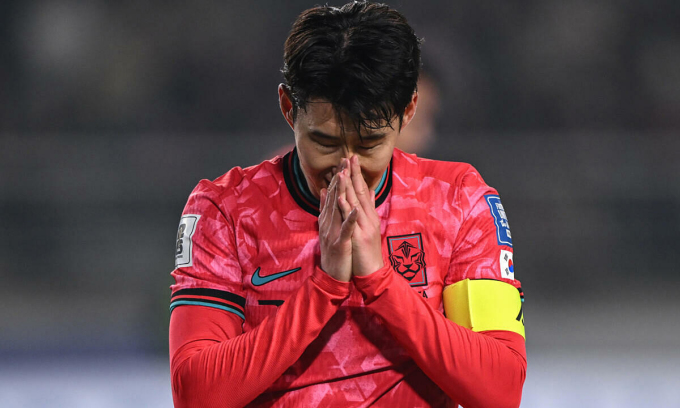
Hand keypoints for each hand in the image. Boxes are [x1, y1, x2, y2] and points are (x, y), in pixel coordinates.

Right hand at [318, 166, 357, 281]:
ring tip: (345, 176)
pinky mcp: (340, 243)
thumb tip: (326, 190)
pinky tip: (355, 208)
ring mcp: (333, 232)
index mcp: (328, 218)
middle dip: (339, 179)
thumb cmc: (335, 251)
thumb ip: (327, 209)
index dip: (338, 178)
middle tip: (343, 161)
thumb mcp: (330, 227)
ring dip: (341, 192)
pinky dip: (350, 218)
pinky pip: (346, 229)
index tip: (343, 162)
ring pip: (338, 209)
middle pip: (334, 197)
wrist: (332, 276)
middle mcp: (328, 223)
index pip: (333, 195)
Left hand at [336, 155, 383, 276]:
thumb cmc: (367, 251)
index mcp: (369, 215)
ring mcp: (365, 227)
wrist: (373, 272)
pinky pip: (352, 220)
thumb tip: (369, 193)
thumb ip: (368, 210)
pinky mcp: (360, 237)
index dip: (357, 174)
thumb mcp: (368, 228)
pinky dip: (347, 208)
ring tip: (343, 170)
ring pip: (357, 203)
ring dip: (350, 186)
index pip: (364, 190)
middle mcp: (369, 218)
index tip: (352, 159)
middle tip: (349, 156)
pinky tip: (341, 197)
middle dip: (354, 174)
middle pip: (362, 192)